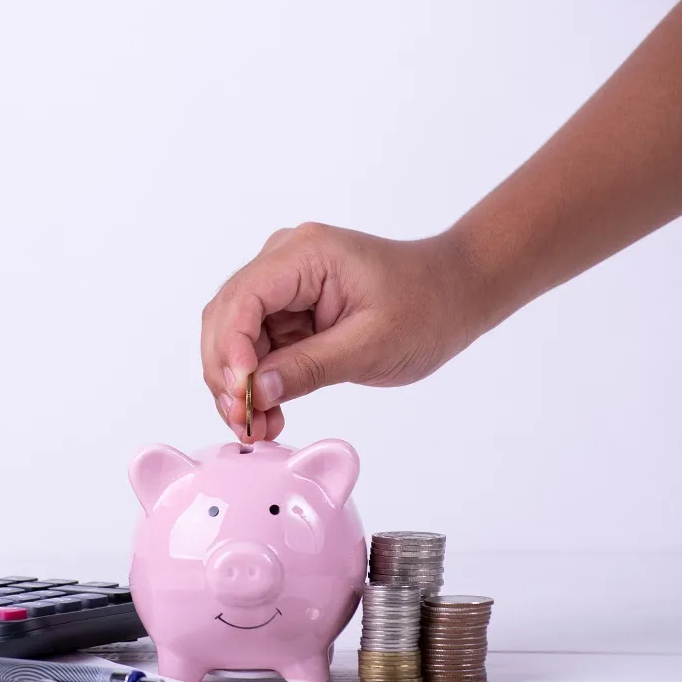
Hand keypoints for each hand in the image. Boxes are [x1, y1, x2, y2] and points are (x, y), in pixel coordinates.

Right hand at [200, 222, 482, 441]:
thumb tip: (256, 392)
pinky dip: (255, 383)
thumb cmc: (426, 307)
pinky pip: (256, 348)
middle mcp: (284, 261)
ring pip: (235, 337)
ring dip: (237, 385)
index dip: (232, 347)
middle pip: (227, 317)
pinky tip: (267, 415)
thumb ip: (310, 367)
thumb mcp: (372, 345)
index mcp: (306, 254)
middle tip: (242, 422)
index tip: (242, 394)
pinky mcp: (289, 311)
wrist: (455, 293)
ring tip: (255, 427)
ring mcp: (284, 286)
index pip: (244, 297)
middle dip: (226, 373)